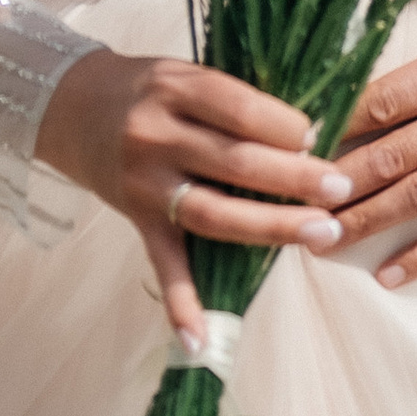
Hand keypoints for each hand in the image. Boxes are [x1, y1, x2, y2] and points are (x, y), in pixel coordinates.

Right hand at [37, 51, 354, 340]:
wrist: (73, 106)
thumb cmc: (148, 87)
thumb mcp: (187, 74)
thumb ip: (235, 100)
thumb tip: (307, 136)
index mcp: (175, 88)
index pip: (240, 108)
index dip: (285, 126)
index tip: (321, 138)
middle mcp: (157, 137)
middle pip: (237, 163)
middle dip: (296, 178)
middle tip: (342, 188)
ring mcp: (145, 185)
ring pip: (214, 213)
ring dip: (272, 227)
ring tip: (322, 232)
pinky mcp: (137, 222)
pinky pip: (163, 266)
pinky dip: (182, 306)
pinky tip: (202, 341)